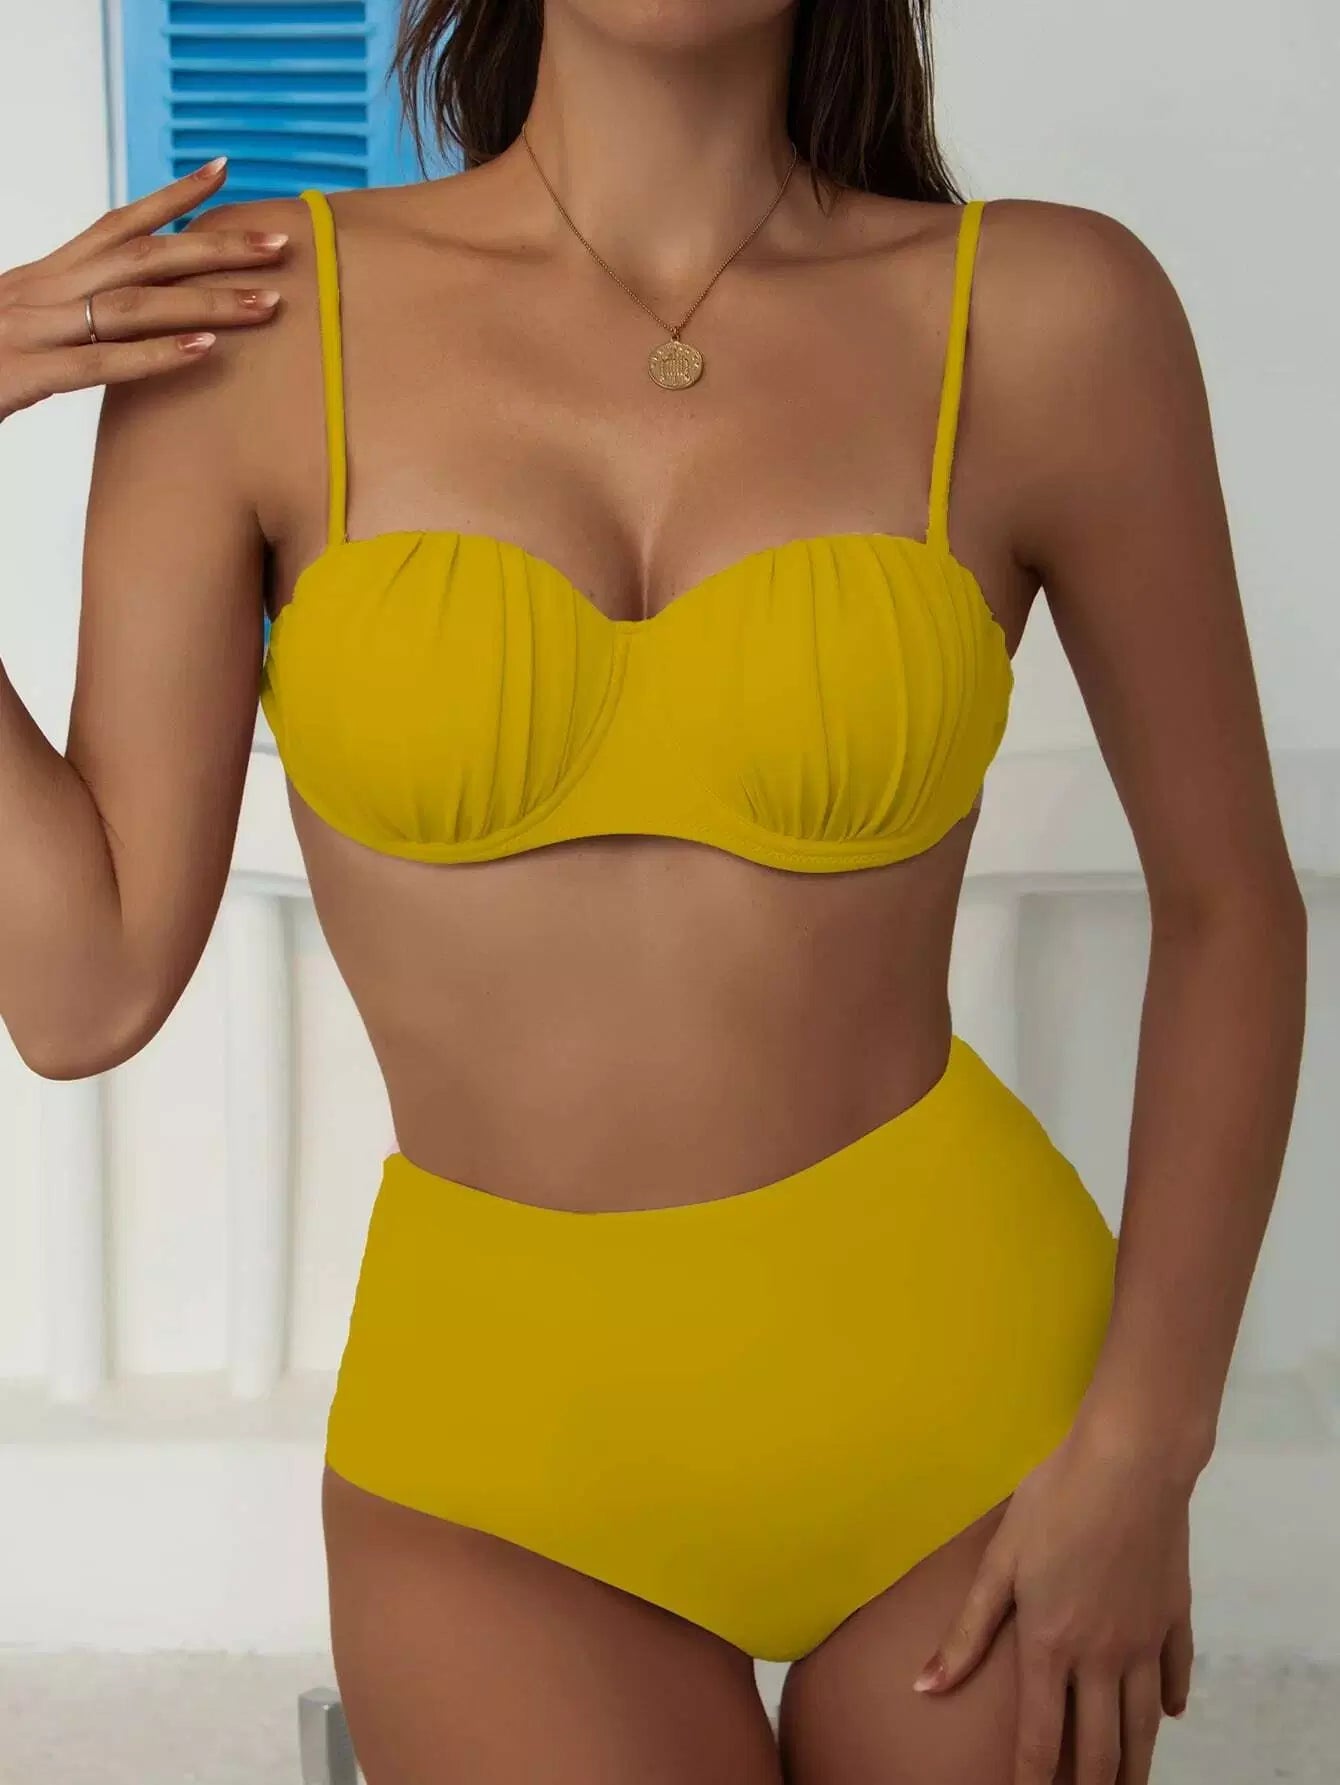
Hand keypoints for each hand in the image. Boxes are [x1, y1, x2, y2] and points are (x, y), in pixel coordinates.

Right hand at [0, 157, 287, 421]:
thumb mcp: (24, 332)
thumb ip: (74, 323)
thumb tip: (126, 325)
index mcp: (41, 278)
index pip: (117, 224)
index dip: (174, 199)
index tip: (225, 171)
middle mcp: (38, 290)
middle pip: (142, 257)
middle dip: (217, 248)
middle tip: (281, 245)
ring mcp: (29, 329)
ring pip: (133, 305)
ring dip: (208, 302)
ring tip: (269, 304)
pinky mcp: (21, 374)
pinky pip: (100, 364)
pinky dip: (156, 356)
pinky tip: (204, 352)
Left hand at [912, 1418, 1195, 1784]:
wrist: (1131, 1464)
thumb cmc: (1055, 1502)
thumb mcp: (1000, 1561)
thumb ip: (968, 1631)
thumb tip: (926, 1687)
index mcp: (1051, 1645)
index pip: (1040, 1737)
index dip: (1031, 1779)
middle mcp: (1102, 1657)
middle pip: (1101, 1747)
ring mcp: (1144, 1641)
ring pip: (1143, 1726)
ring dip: (1134, 1764)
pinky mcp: (1174, 1616)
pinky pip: (1174, 1675)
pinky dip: (1169, 1703)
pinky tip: (1168, 1716)